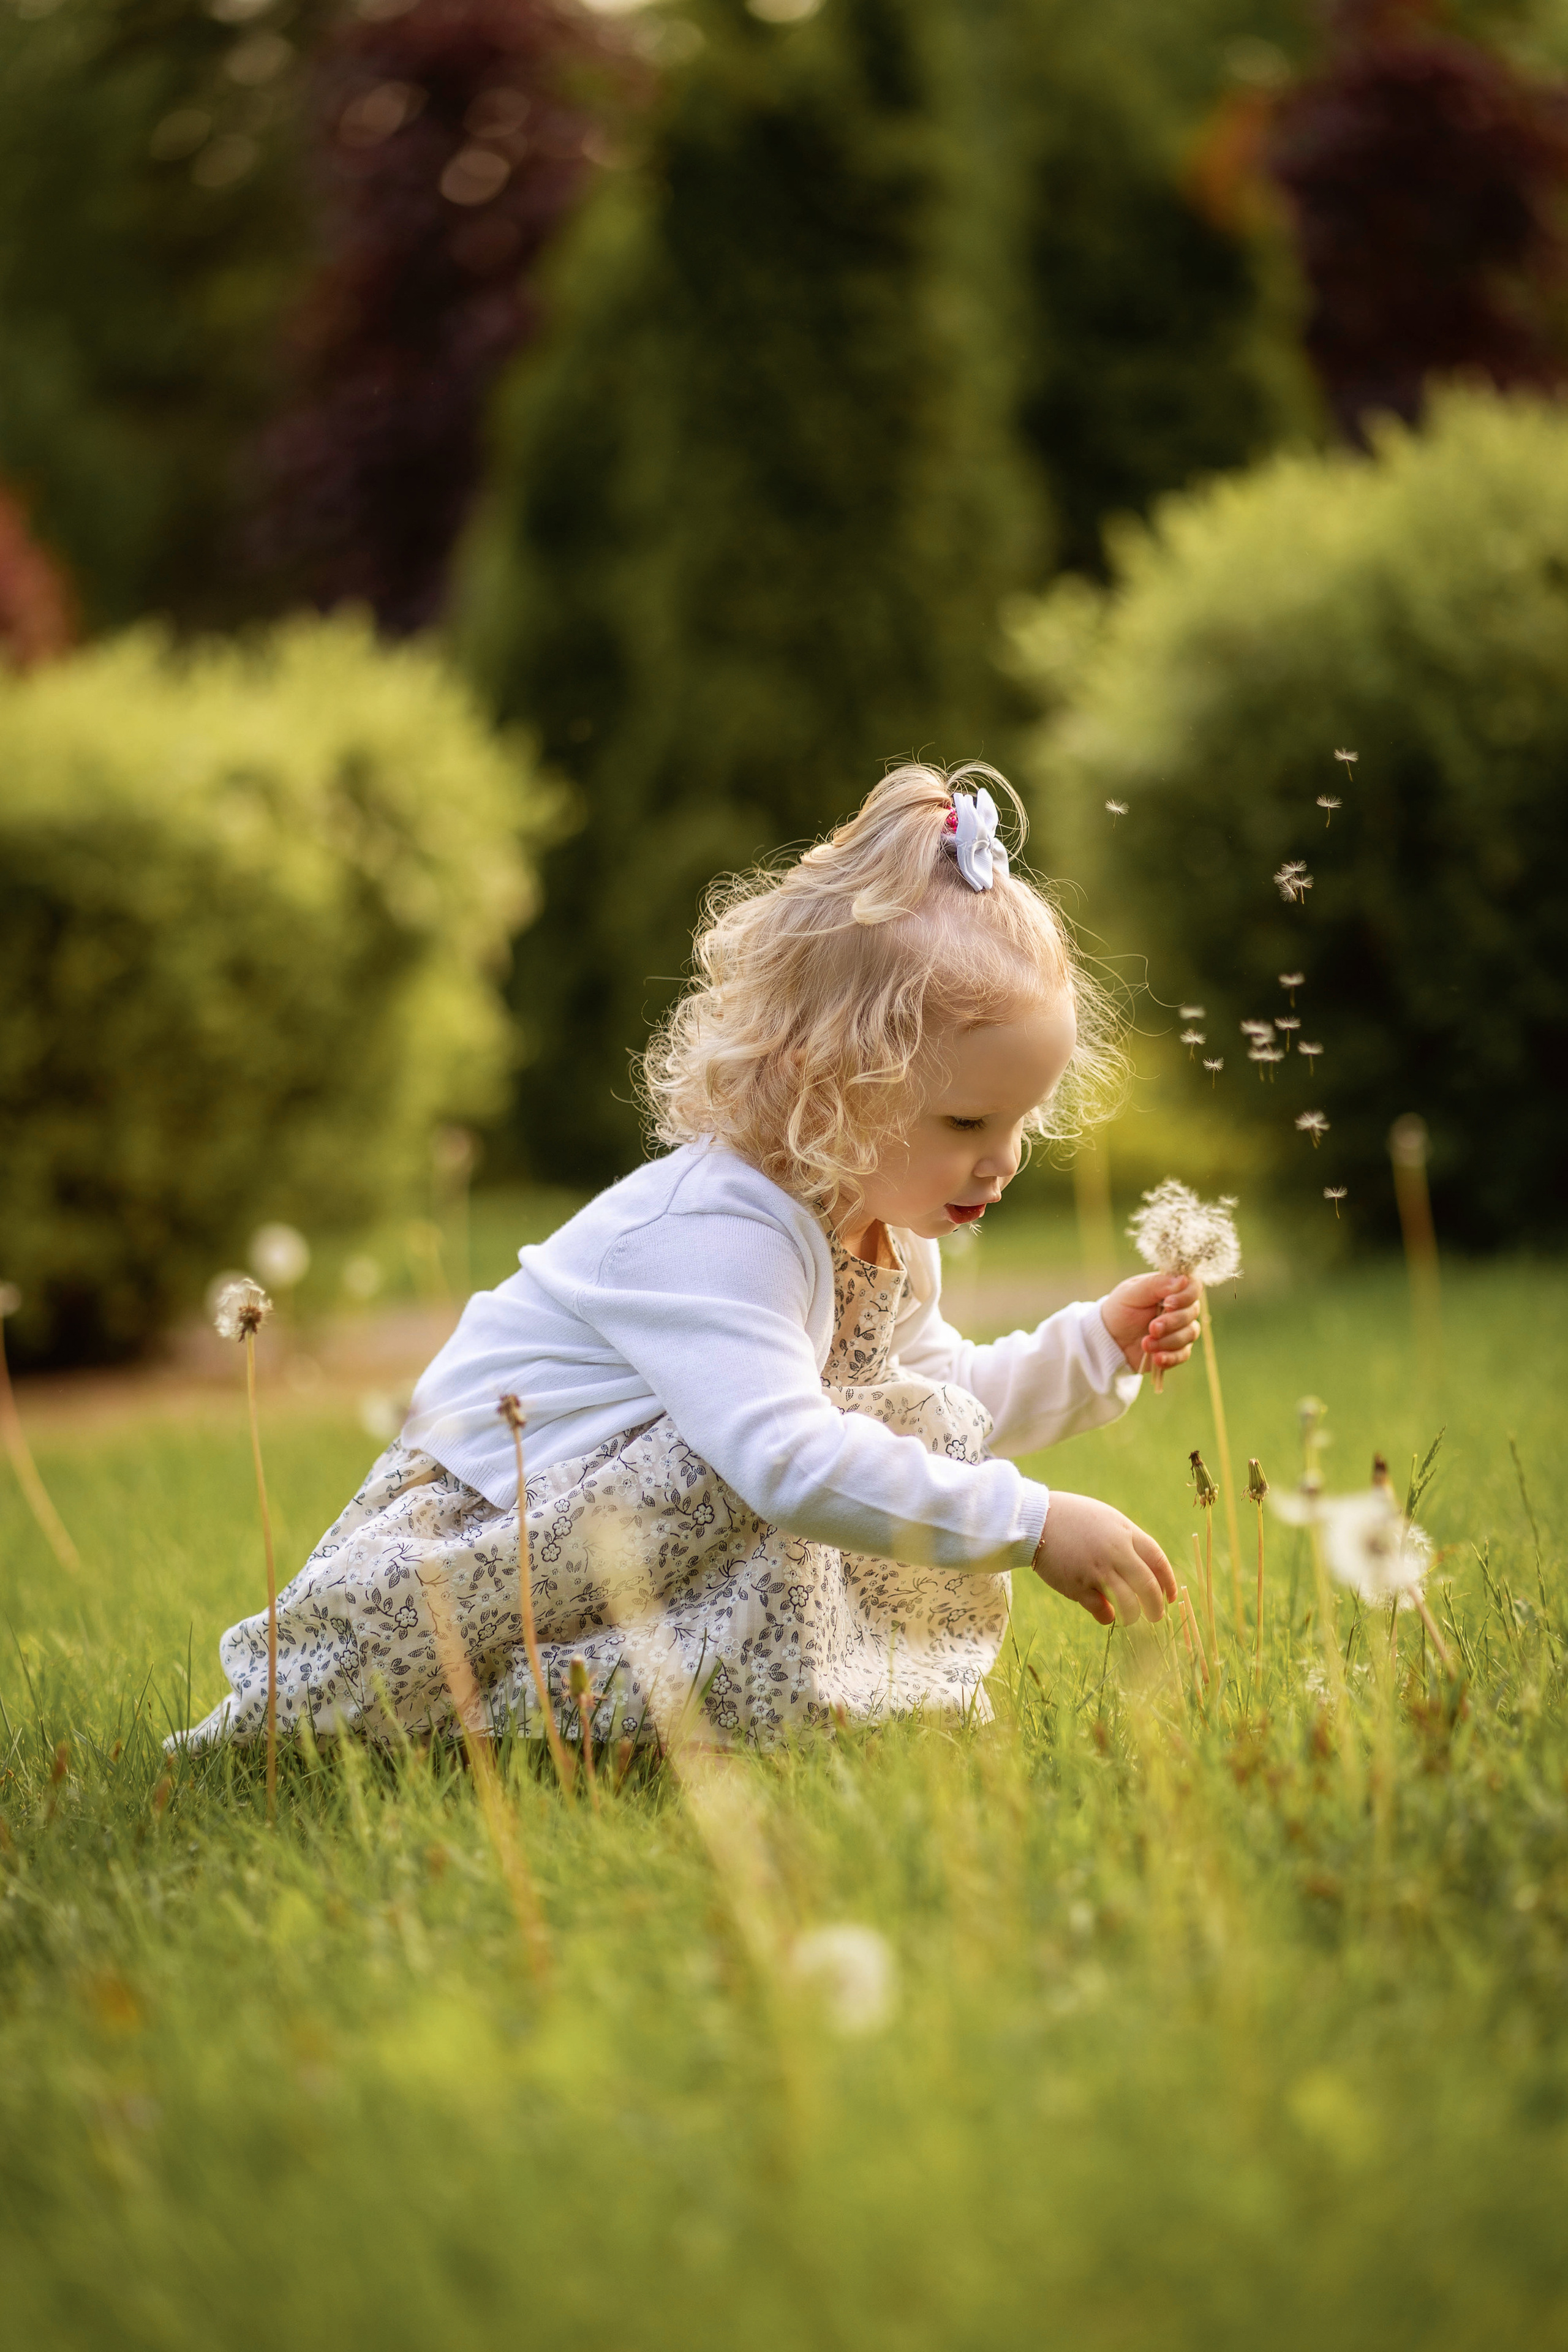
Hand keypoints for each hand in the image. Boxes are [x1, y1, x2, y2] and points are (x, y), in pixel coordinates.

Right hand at [1032, 1492, 1175, 1625]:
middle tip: (1157, 1616)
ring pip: (1128, 1603)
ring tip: (1132, 1619)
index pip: (1158, 1561)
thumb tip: (1144, 1570)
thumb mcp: (1107, 1520)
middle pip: (1148, 1586)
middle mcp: (1115, 1552)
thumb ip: (1127, 1541)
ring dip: (1134, 1616)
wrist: (1035, 1520)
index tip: (1171, 1597)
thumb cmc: (1073, 1518)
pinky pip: (1101, 1610)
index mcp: (1126, 1533)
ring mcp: (1097, 1569)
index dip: (1169, 1582)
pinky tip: (1106, 1614)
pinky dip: (1107, 1616)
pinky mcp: (1078, 1585)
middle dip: (1156, 1606)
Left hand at [1099, 1272, 1200, 1376]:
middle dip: (1173, 1322)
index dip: (1186, 1296)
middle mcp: (1180, 1308)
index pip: (1194, 1287)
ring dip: (1168, 1340)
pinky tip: (1156, 1358)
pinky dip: (1170, 1357)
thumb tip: (1182, 1280)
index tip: (1169, 1303)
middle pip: (1192, 1312)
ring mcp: (1180, 1329)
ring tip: (1146, 1344)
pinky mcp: (1176, 1349)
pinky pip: (1183, 1354)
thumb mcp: (1131, 1293)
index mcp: (1171, 1289)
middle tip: (1152, 1328)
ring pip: (1189, 1334)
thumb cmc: (1120, 1309)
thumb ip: (1155, 1284)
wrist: (1109, 1338)